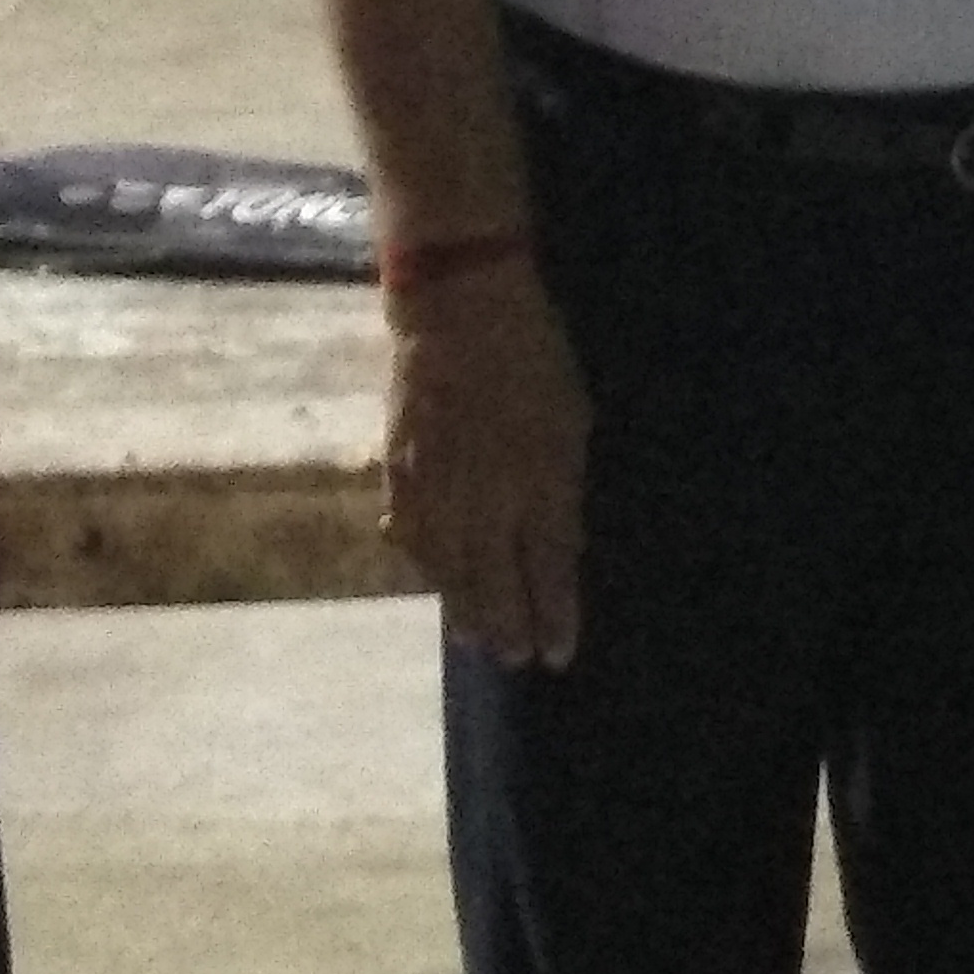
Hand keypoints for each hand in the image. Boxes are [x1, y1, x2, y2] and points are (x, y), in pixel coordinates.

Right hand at [380, 258, 591, 668]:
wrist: (458, 312)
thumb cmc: (534, 356)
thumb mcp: (572, 419)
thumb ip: (562, 487)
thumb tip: (560, 539)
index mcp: (540, 484)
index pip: (549, 570)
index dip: (554, 616)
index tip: (559, 654)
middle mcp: (487, 500)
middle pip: (495, 583)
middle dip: (508, 628)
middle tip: (517, 660)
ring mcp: (439, 489)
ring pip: (450, 570)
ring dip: (465, 610)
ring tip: (477, 641)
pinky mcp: (402, 472)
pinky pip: (414, 535)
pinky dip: (427, 565)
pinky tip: (435, 583)